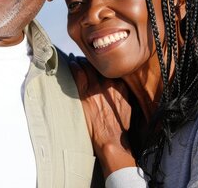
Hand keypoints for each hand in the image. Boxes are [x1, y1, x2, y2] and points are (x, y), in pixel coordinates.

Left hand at [70, 55, 135, 176]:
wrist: (110, 138)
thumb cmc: (119, 125)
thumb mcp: (128, 105)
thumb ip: (122, 91)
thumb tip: (118, 83)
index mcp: (120, 86)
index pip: (109, 67)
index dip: (101, 63)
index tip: (97, 61)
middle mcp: (109, 84)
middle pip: (97, 65)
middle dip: (89, 61)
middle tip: (83, 59)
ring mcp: (96, 88)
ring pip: (86, 66)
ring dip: (80, 61)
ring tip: (75, 59)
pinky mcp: (84, 94)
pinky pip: (77, 74)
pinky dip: (73, 67)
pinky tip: (70, 63)